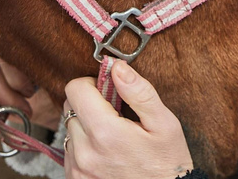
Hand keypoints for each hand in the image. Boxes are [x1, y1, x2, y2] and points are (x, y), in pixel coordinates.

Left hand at [62, 60, 192, 178]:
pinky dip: (83, 147)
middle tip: (115, 116)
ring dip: (85, 127)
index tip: (108, 91)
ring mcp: (78, 170)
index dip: (92, 83)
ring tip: (112, 138)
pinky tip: (106, 153)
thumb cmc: (168, 165)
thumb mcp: (164, 124)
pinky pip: (69, 152)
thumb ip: (139, 92)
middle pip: (70, 108)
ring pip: (68, 130)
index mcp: (105, 133)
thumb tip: (117, 68)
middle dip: (89, 105)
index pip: (75, 89)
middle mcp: (85, 153)